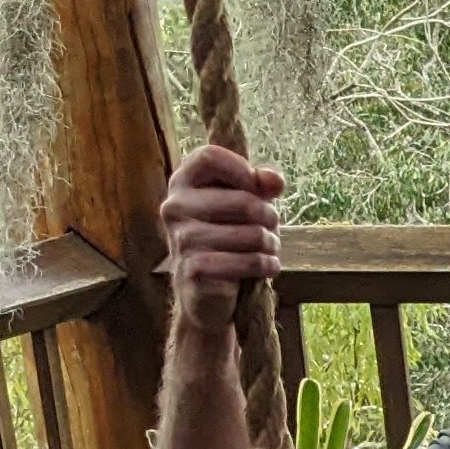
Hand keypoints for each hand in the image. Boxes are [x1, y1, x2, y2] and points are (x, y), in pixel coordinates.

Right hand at [159, 145, 283, 333]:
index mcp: (182, 183)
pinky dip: (267, 265)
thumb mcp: (244, 206)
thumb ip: (259, 186)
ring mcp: (182, 239)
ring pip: (253, 234)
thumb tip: (274, 179)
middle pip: (244, 200)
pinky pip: (249, 262)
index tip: (256, 188)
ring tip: (268, 249)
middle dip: (270, 217)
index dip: (242, 169)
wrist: (206, 292)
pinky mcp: (195, 269)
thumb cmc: (228, 239)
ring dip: (271, 245)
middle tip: (271, 228)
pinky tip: (266, 267)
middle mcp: (175, 207)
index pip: (209, 156)